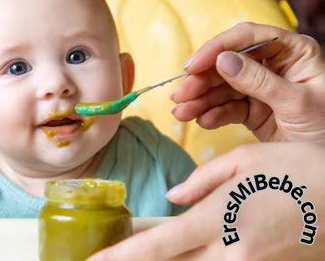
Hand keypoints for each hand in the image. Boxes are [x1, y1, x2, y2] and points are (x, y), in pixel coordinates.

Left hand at [87, 142, 324, 260]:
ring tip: (146, 253)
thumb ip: (201, 181)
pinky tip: (191, 252)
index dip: (120, 258)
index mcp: (217, 219)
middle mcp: (229, 252)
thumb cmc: (299, 170)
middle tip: (112, 259)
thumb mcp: (245, 161)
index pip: (156, 246)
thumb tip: (172, 197)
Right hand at [171, 23, 324, 142]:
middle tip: (180, 95)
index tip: (193, 66)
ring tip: (181, 113)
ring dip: (200, 99)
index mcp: (294, 52)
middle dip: (202, 80)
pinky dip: (212, 114)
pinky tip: (201, 120)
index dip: (217, 48)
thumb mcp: (296, 103)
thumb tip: (222, 60)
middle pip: (229, 63)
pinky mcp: (253, 110)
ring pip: (222, 87)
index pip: (249, 38)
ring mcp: (262, 88)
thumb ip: (259, 81)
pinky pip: (227, 107)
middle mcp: (275, 65)